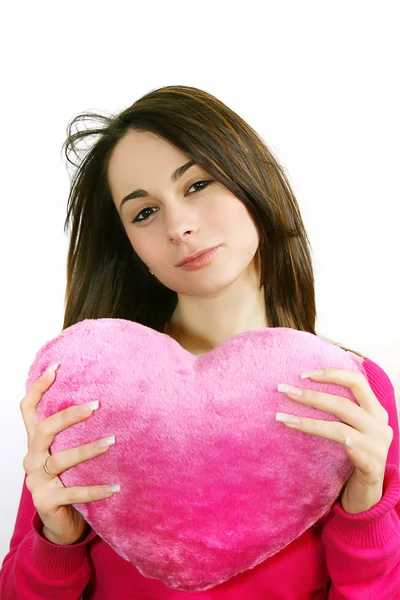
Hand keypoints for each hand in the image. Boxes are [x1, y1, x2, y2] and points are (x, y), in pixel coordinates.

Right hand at [20, 364, 117, 544]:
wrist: (61, 522)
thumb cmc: (68, 479)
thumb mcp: (66, 451)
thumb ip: (73, 432)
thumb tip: (103, 398)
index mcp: (35, 442)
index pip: (28, 409)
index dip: (39, 387)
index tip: (57, 367)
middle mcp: (32, 458)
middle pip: (44, 430)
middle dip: (68, 416)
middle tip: (96, 405)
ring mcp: (36, 480)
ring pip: (60, 460)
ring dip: (87, 450)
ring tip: (112, 442)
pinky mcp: (47, 501)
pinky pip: (74, 492)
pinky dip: (96, 489)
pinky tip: (115, 486)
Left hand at [276, 365, 392, 514]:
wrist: (368, 492)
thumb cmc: (356, 453)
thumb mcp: (353, 426)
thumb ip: (341, 407)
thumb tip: (306, 384)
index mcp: (375, 411)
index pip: (357, 382)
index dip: (332, 374)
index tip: (304, 374)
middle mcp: (379, 426)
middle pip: (343, 404)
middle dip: (311, 396)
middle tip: (285, 391)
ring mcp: (378, 448)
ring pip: (341, 429)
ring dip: (310, 423)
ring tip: (284, 419)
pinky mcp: (373, 469)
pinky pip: (360, 456)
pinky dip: (351, 448)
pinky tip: (344, 444)